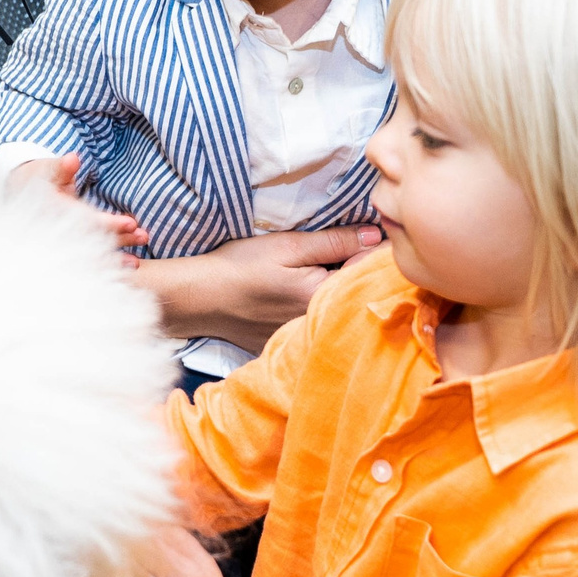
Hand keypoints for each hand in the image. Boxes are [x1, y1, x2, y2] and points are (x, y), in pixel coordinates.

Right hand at [8, 153, 150, 251]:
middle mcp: (59, 229)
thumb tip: (73, 159)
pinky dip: (109, 261)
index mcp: (55, 210)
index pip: (86, 219)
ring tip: (137, 261)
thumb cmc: (38, 176)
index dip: (109, 222)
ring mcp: (63, 239)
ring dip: (116, 255)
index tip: (131, 223)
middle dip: (119, 239)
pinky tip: (127, 267)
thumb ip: (61, 167)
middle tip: (144, 238)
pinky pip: (90, 256)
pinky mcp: (69, 244)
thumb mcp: (47, 169)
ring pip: (93, 250)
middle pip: (94, 237)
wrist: (18, 193)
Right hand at [138, 224, 382, 350]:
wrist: (200, 299)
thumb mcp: (288, 246)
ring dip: (339, 289)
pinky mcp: (289, 341)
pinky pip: (316, 321)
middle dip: (358, 271)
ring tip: (319, 270)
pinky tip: (298, 292)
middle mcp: (319, 323)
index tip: (369, 235)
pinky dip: (317, 306)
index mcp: (323, 298)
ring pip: (337, 307)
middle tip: (346, 248)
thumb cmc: (240, 267)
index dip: (372, 251)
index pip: (368, 273)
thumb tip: (377, 236)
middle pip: (356, 293)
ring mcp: (304, 336)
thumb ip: (334, 242)